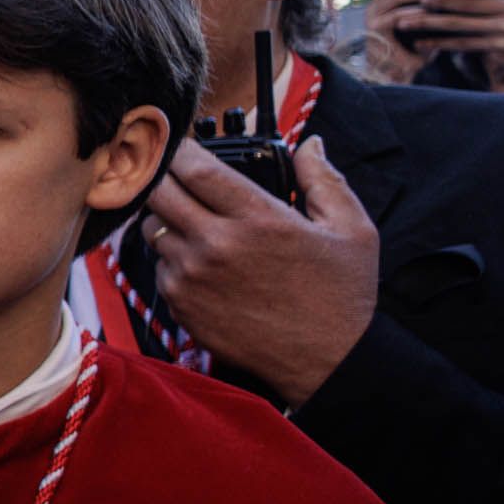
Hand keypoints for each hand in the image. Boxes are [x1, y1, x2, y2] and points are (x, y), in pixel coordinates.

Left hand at [146, 136, 378, 405]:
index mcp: (258, 219)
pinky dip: (170, 256)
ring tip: (193, 220)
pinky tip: (199, 259)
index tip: (179, 142)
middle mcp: (217, 245)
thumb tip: (310, 144)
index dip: (179, 148)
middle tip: (173, 174)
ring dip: (165, 218)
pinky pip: (158, 266)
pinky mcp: (180, 305)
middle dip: (161, 176)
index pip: (195, 167)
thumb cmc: (342, 295)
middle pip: (158, 192)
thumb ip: (324, 180)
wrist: (328, 361)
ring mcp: (193, 277)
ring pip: (152, 229)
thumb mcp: (352, 229)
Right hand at [367, 0, 430, 81]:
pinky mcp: (375, 32)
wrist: (398, 77)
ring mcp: (372, 17)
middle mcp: (375, 5)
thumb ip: (431, 4)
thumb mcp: (426, 22)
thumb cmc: (416, 50)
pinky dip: (415, 13)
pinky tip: (431, 13)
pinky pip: (395, 16)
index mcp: (384, 0)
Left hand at [390, 0, 503, 77]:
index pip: (473, 4)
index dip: (447, 1)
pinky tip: (434, 48)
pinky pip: (475, 54)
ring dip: (435, 39)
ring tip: (412, 37)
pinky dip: (455, 49)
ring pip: (462, 42)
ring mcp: (502, 47)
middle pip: (460, 23)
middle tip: (404, 16)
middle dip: (430, 19)